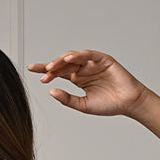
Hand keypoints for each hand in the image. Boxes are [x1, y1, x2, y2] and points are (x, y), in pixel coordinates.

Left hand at [27, 50, 147, 116]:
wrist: (127, 103)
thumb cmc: (108, 104)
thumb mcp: (83, 105)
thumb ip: (68, 99)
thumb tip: (51, 91)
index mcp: (78, 79)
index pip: (58, 72)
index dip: (46, 71)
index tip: (32, 72)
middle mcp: (83, 69)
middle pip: (63, 64)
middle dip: (50, 66)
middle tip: (41, 71)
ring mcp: (92, 63)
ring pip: (73, 57)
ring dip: (61, 61)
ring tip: (51, 67)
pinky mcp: (102, 59)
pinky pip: (88, 54)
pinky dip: (78, 55)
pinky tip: (69, 59)